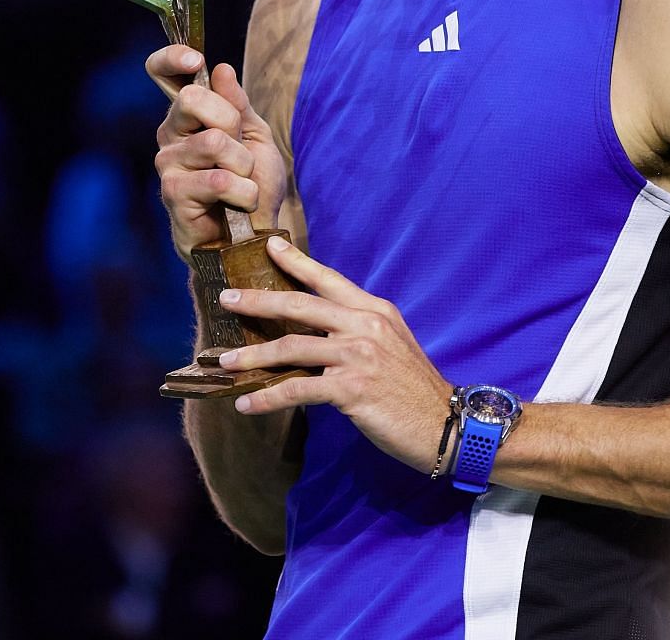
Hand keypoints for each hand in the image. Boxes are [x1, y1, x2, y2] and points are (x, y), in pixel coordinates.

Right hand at [147, 44, 287, 262]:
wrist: (253, 237)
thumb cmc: (252, 185)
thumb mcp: (255, 138)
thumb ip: (238, 105)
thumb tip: (221, 69)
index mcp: (187, 116)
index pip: (162, 73)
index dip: (171, 58)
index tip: (194, 59)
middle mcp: (170, 136)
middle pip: (193, 99)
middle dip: (232, 123)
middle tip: (241, 152)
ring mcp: (168, 165)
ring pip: (215, 141)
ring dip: (245, 167)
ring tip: (243, 185)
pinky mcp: (173, 195)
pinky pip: (219, 179)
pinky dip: (244, 192)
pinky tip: (239, 204)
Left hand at [221, 237, 452, 473]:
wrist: (444, 424)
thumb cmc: (414, 389)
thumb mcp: (391, 345)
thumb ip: (358, 331)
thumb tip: (317, 333)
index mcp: (375, 310)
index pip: (329, 279)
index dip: (296, 261)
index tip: (270, 246)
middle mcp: (365, 325)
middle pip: (300, 305)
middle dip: (258, 301)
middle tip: (227, 299)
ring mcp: (357, 355)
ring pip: (291, 347)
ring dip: (252, 355)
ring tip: (225, 363)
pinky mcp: (350, 388)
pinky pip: (296, 389)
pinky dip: (266, 398)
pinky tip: (247, 404)